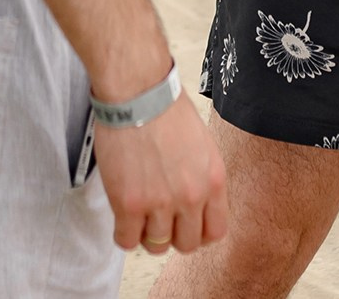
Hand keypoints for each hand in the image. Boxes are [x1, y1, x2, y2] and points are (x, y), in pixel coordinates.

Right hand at [91, 91, 227, 255]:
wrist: (138, 91)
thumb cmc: (166, 108)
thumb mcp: (202, 144)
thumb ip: (202, 176)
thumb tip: (194, 201)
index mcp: (214, 180)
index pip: (216, 232)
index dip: (198, 232)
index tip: (184, 224)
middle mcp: (191, 196)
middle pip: (186, 244)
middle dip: (172, 235)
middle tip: (158, 219)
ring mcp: (160, 203)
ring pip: (156, 246)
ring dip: (146, 233)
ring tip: (138, 214)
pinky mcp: (128, 204)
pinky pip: (126, 240)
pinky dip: (123, 233)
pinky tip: (122, 216)